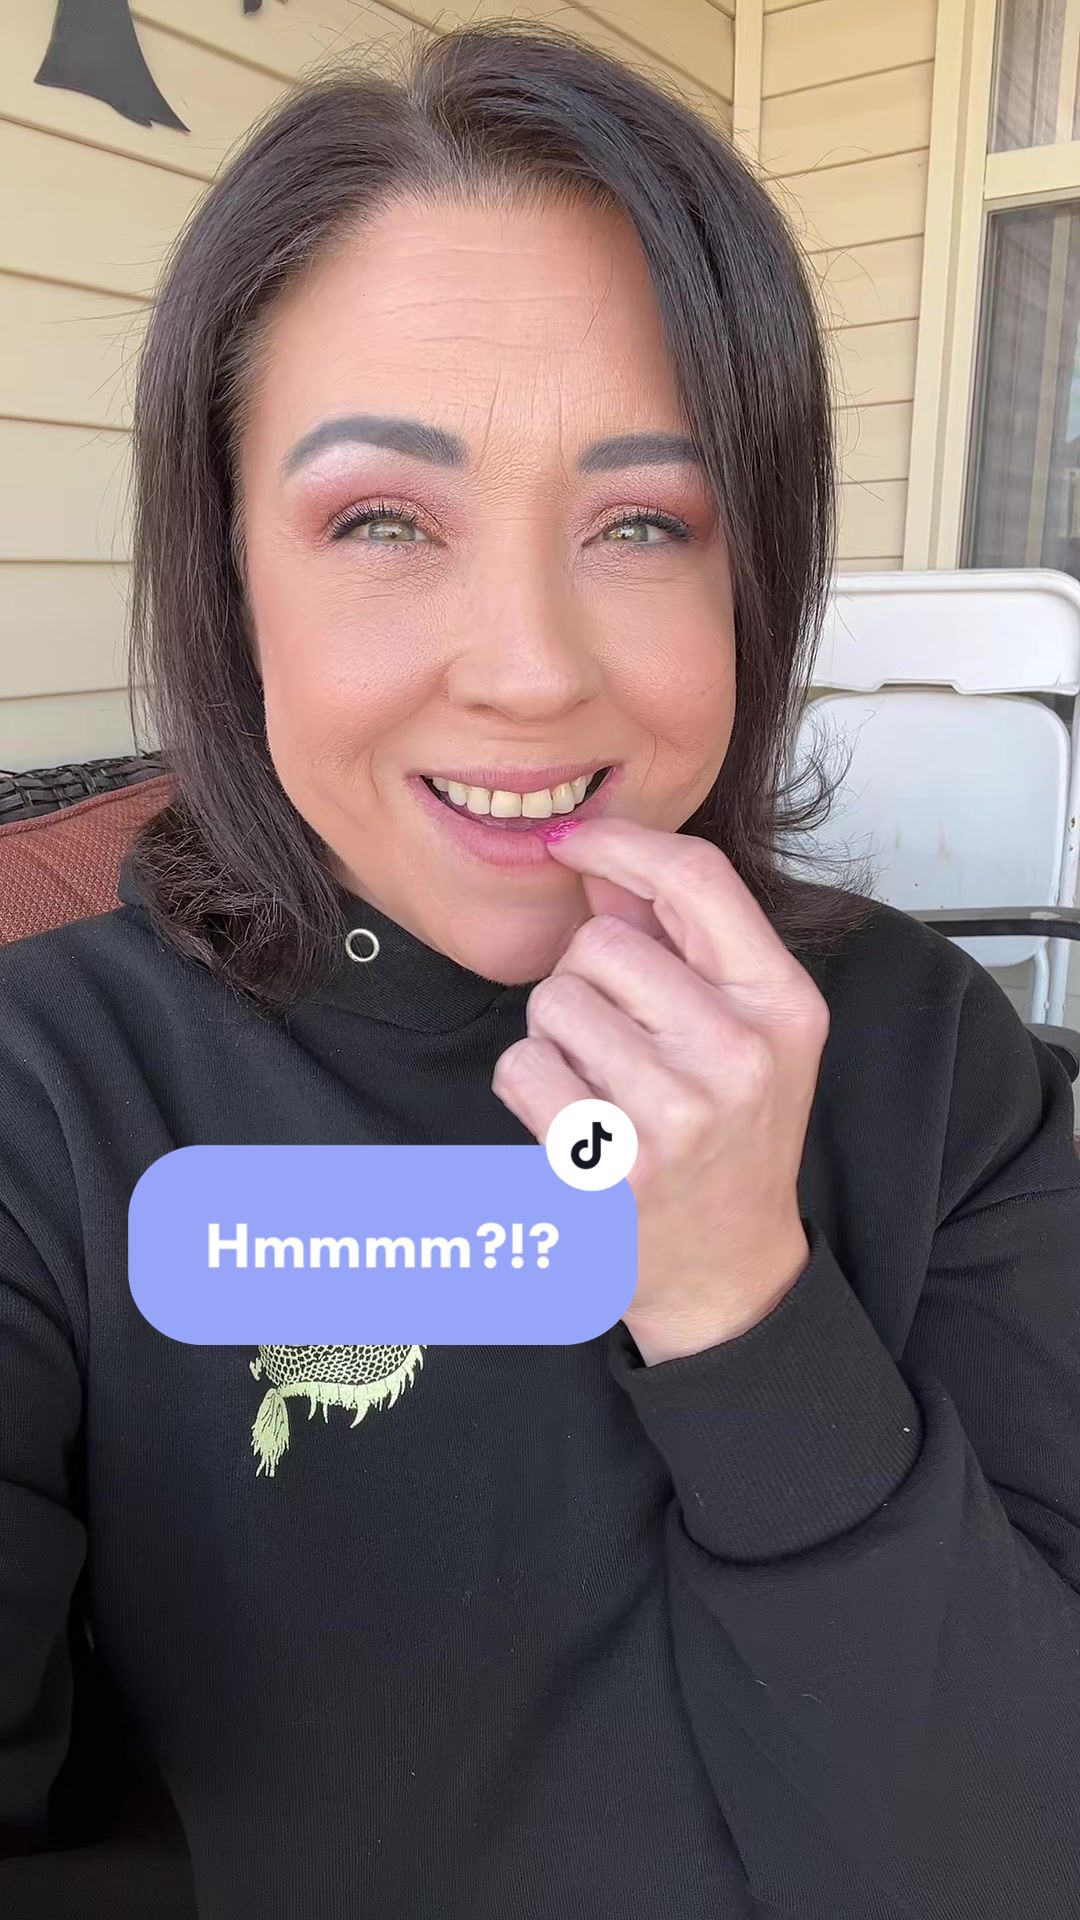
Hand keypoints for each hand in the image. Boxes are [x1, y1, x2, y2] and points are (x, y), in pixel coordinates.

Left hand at [491, 819, 829, 1363]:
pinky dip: (531, 1087)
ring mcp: (679, 1112)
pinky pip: (524, 1068)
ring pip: (554, 1002)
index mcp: (782, 1003)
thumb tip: (601, 862)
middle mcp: (741, 1051)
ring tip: (601, 1083)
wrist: (731, 1272)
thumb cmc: (732, 1137)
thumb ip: (677, 940)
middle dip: (585, 980)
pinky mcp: (613, 1164)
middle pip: (603, 943)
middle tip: (615, 1038)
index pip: (696, 878)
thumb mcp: (741, 1030)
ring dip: (556, 1036)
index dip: (620, 845)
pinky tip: (575, 1122)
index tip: (572, 844)